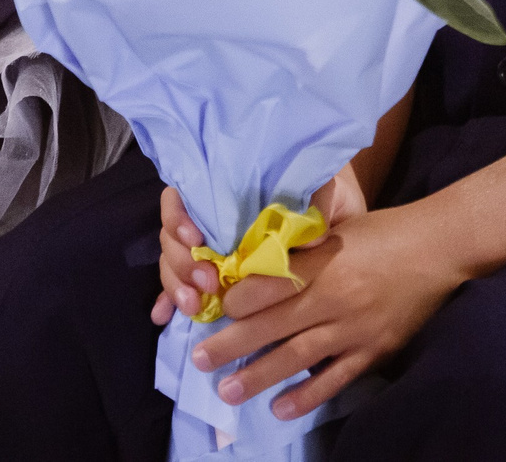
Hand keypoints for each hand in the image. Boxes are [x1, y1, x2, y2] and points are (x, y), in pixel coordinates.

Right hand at [153, 170, 366, 328]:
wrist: (340, 220)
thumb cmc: (329, 199)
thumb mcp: (330, 192)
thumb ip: (320, 201)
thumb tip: (311, 237)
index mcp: (230, 189)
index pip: (184, 195)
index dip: (179, 216)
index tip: (196, 239)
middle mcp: (213, 217)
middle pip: (173, 235)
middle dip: (182, 262)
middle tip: (208, 283)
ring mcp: (209, 247)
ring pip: (174, 262)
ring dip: (176, 285)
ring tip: (196, 307)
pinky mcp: (214, 274)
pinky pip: (181, 284)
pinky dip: (168, 300)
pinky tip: (165, 317)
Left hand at [185, 187, 464, 421]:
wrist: (439, 249)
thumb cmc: (384, 233)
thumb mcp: (339, 229)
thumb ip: (302, 250)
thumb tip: (257, 262)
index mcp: (324, 261)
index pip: (270, 283)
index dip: (237, 298)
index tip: (212, 308)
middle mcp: (335, 296)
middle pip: (274, 323)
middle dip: (233, 342)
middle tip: (199, 359)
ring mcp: (354, 327)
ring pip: (298, 355)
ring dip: (260, 374)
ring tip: (228, 390)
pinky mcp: (374, 349)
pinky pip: (335, 378)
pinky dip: (307, 395)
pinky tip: (280, 408)